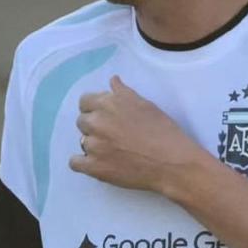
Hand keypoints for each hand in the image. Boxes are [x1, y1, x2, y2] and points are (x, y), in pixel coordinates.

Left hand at [69, 75, 205, 192]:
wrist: (173, 163)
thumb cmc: (164, 132)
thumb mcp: (146, 105)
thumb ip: (123, 93)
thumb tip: (112, 80)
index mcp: (108, 103)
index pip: (85, 101)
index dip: (94, 109)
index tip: (105, 117)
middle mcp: (97, 122)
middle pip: (82, 121)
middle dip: (94, 127)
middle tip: (112, 136)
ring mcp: (93, 145)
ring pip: (81, 141)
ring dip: (93, 145)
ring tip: (112, 151)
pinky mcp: (94, 167)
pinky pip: (75, 163)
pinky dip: (83, 163)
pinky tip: (95, 163)